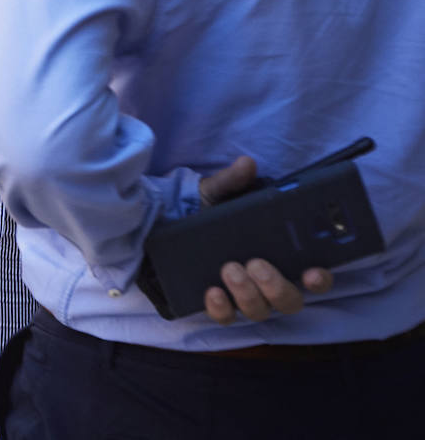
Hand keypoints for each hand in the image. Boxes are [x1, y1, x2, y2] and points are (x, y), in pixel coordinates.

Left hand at [198, 155, 334, 323]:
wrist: (162, 227)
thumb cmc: (201, 213)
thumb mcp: (214, 194)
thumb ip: (232, 181)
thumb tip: (246, 163)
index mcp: (278, 256)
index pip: (312, 277)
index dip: (319, 279)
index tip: (313, 272)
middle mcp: (266, 282)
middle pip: (289, 300)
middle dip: (277, 286)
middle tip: (256, 264)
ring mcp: (242, 297)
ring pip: (260, 311)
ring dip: (248, 293)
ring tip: (230, 268)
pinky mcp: (217, 306)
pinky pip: (226, 318)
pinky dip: (222, 308)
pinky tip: (213, 292)